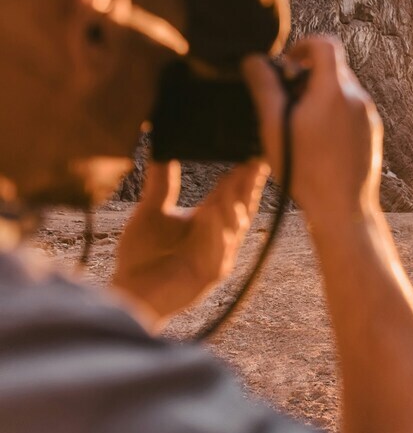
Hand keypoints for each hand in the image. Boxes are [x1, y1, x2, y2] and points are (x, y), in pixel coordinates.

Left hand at [113, 160, 266, 326]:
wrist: (130, 293)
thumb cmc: (142, 258)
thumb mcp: (152, 211)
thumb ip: (162, 183)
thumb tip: (161, 148)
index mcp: (210, 220)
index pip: (233, 193)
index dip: (245, 174)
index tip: (253, 151)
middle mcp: (220, 237)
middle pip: (241, 206)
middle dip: (248, 185)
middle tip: (254, 160)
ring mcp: (219, 256)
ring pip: (233, 226)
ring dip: (233, 203)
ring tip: (233, 180)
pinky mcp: (211, 274)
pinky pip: (219, 250)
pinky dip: (217, 232)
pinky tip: (213, 213)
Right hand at [243, 36, 381, 226]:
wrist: (343, 209)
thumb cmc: (306, 170)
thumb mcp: (275, 127)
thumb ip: (264, 88)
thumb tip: (254, 60)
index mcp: (335, 90)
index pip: (325, 44)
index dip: (303, 46)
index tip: (288, 64)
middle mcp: (358, 98)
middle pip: (333, 69)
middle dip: (307, 77)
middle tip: (286, 102)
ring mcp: (369, 117)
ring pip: (342, 92)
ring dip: (320, 98)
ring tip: (300, 127)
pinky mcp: (373, 135)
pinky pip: (351, 112)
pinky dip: (333, 115)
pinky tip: (318, 143)